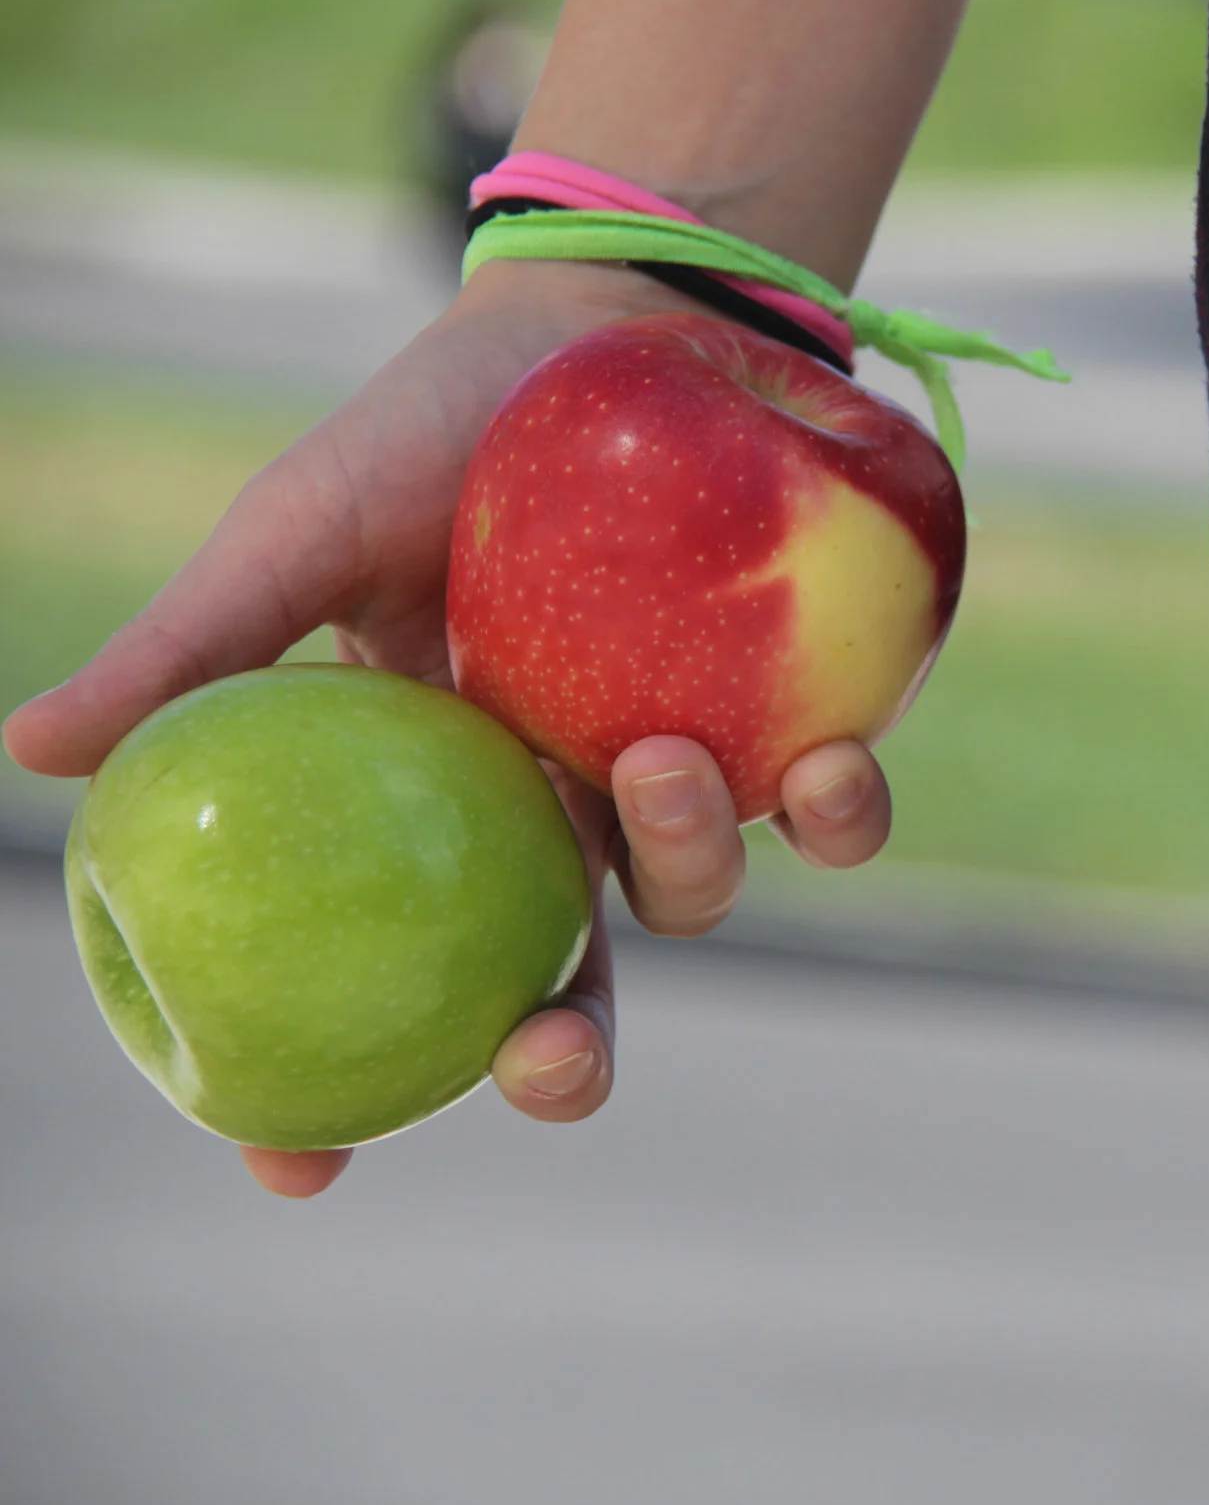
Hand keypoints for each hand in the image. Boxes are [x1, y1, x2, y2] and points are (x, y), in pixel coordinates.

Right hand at [1, 260, 891, 1197]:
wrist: (603, 331)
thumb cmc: (433, 438)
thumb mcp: (298, 538)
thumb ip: (194, 651)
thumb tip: (31, 756)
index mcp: (421, 812)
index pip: (372, 985)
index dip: (334, 1097)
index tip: (299, 1173)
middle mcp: (549, 815)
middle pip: (555, 985)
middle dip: (558, 1051)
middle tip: (543, 1051)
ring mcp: (674, 775)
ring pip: (688, 896)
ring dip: (684, 865)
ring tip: (653, 761)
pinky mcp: (791, 726)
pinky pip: (827, 812)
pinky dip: (833, 810)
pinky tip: (825, 761)